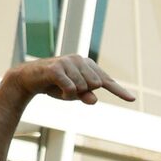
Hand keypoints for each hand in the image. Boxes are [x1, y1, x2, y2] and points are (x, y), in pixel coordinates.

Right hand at [7, 54, 133, 106]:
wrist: (28, 79)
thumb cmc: (55, 85)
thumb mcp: (74, 94)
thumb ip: (86, 96)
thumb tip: (94, 100)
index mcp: (87, 64)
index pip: (106, 80)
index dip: (119, 91)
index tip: (132, 99)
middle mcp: (79, 60)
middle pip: (95, 85)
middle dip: (83, 92)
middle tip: (67, 88)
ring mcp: (68, 62)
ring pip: (84, 88)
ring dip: (72, 94)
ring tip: (60, 87)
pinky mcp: (56, 67)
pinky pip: (71, 88)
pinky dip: (66, 94)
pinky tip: (56, 89)